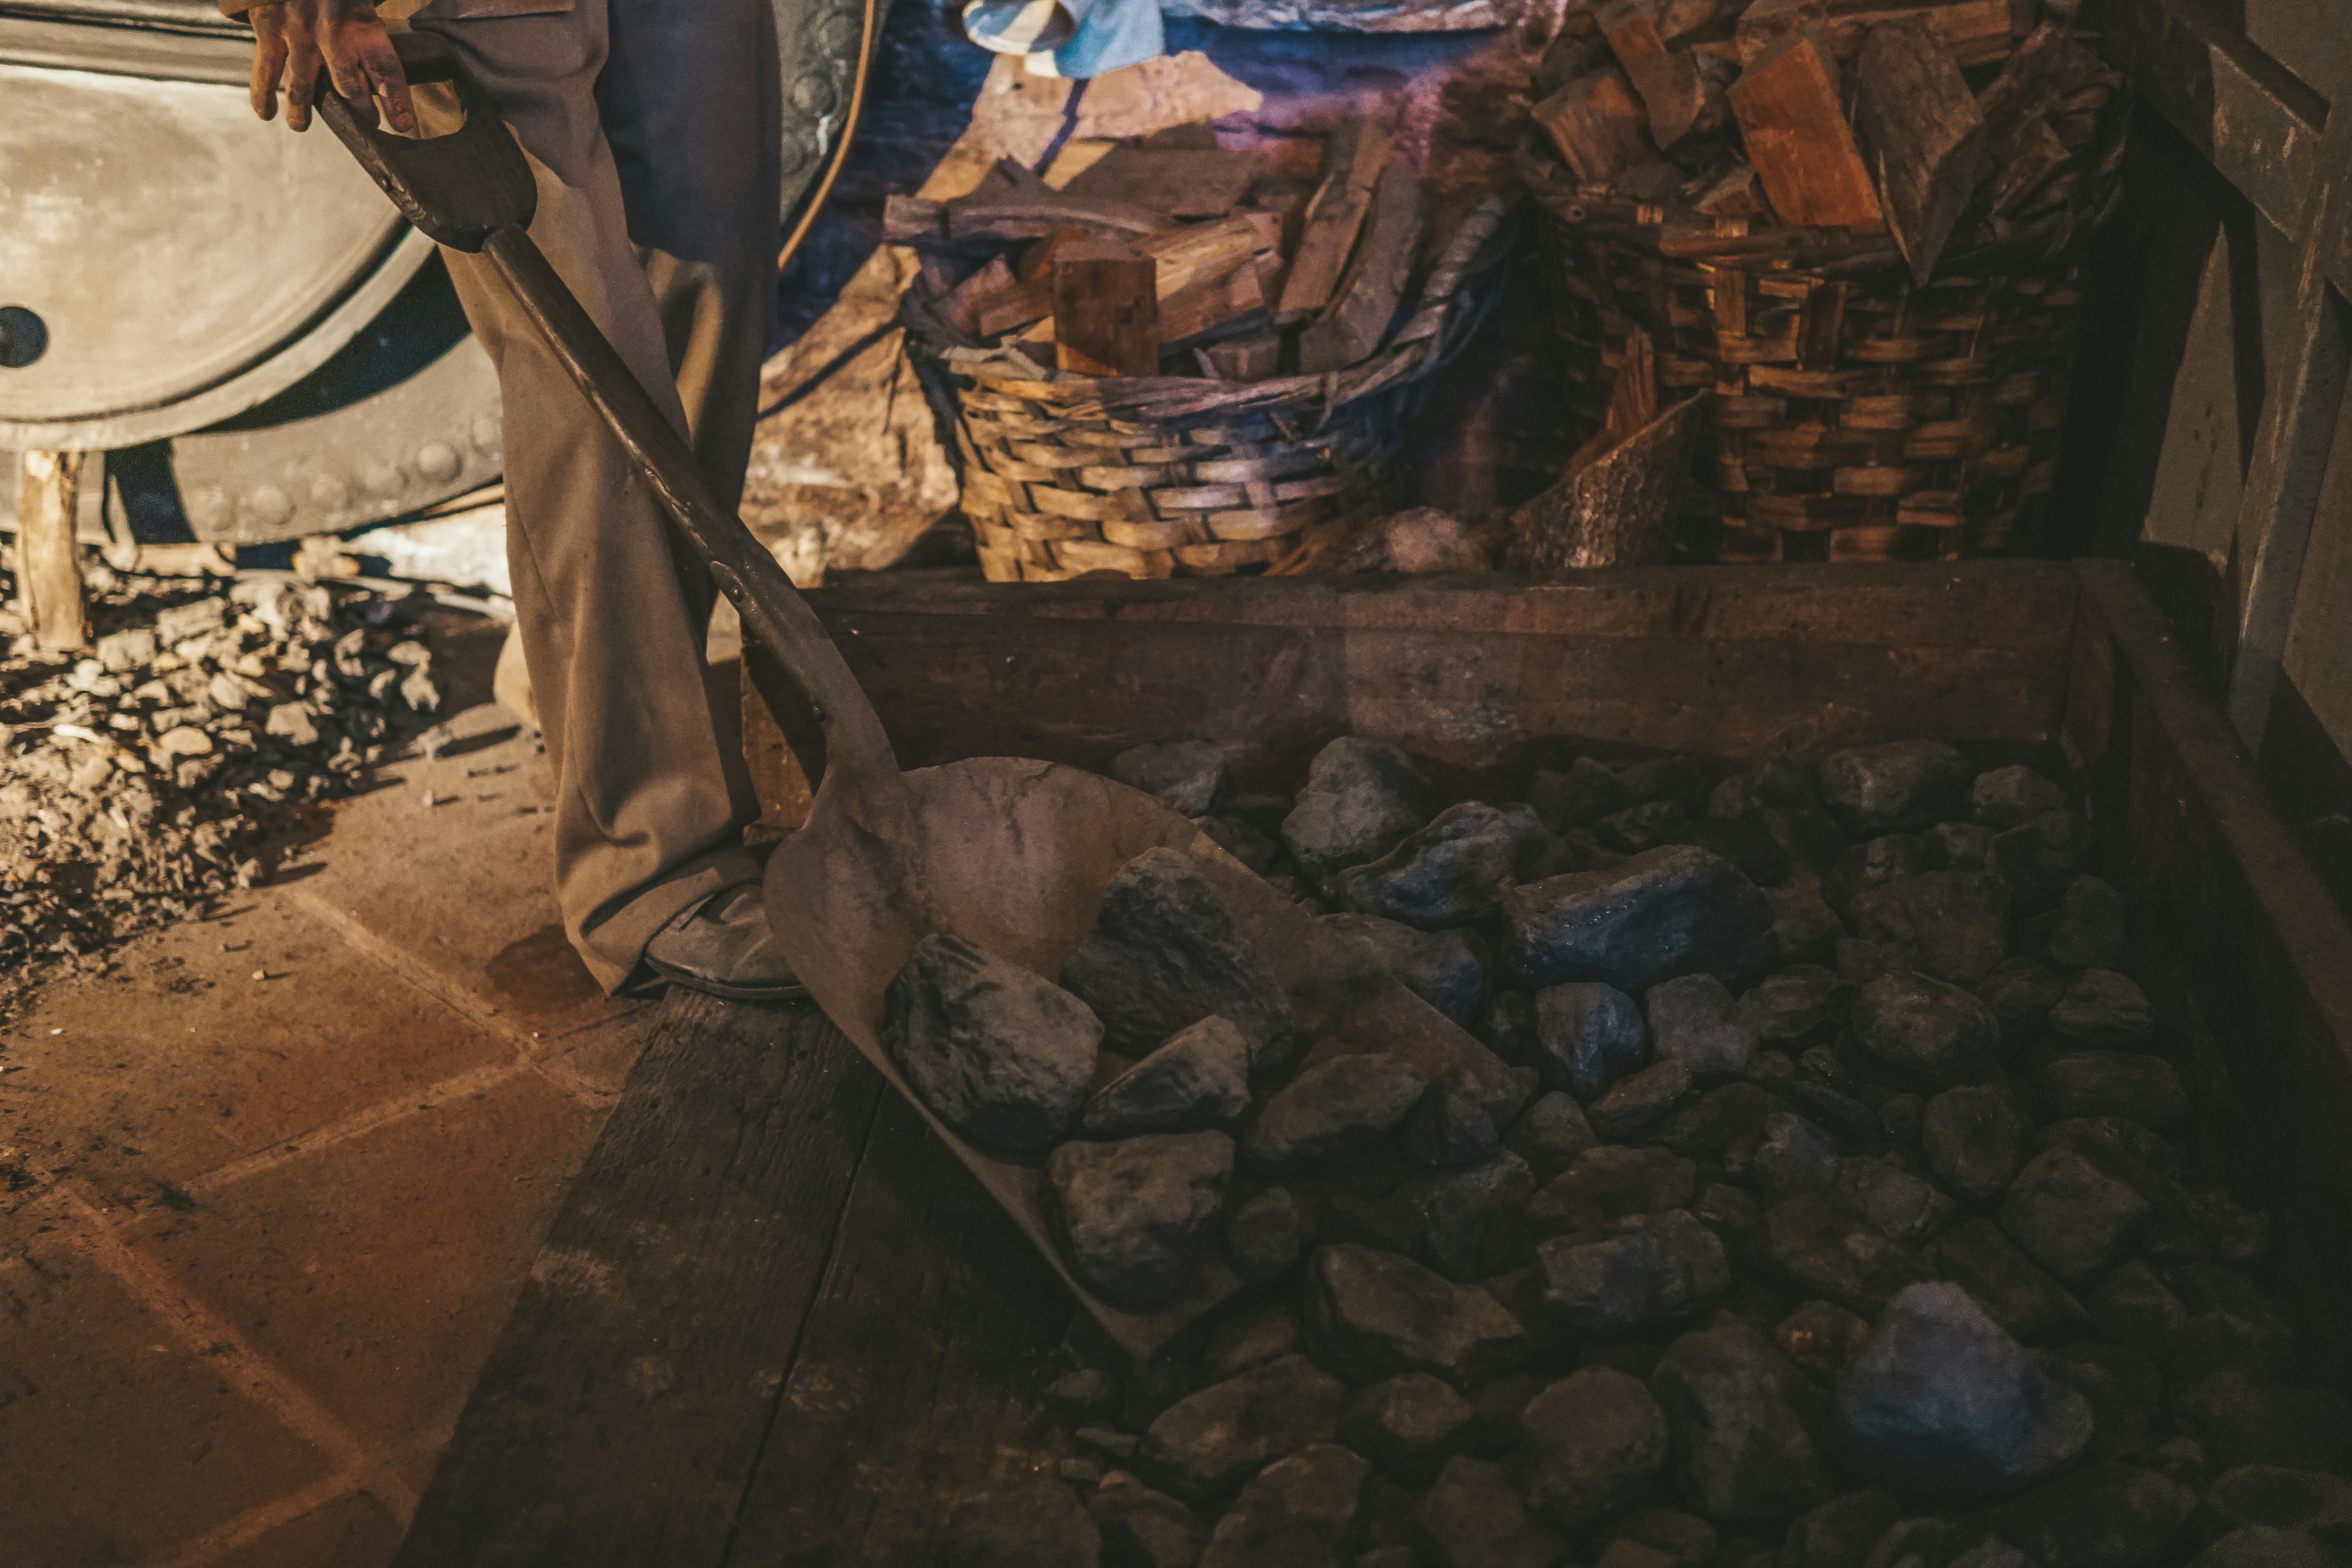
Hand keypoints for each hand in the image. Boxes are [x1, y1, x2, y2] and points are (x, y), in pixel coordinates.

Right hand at [248, 1, 413, 134]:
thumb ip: (385, 11)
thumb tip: (431, 7)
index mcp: (361, 20)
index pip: (387, 69)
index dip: (397, 100)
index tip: (404, 125)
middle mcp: (330, 31)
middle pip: (347, 84)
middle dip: (358, 110)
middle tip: (366, 125)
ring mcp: (296, 31)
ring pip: (302, 83)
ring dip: (303, 110)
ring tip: (301, 126)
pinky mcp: (267, 26)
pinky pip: (265, 66)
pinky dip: (263, 92)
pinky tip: (266, 112)